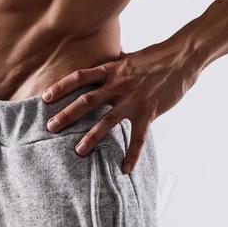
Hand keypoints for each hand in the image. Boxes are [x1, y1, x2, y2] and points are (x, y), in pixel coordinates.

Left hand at [42, 41, 199, 172]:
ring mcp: (133, 99)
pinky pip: (138, 137)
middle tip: (50, 127)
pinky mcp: (149, 112)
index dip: (62, 86)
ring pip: (107, 121)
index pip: (80, 76)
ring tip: (78, 151)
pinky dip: (131, 155)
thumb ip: (114, 63)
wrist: (182, 58)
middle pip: (87, 100)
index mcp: (112, 69)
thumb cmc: (155, 57)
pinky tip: (125, 169)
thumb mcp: (129, 57)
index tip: (45, 97)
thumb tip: (105, 58)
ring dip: (91, 137)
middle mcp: (119, 84)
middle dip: (67, 114)